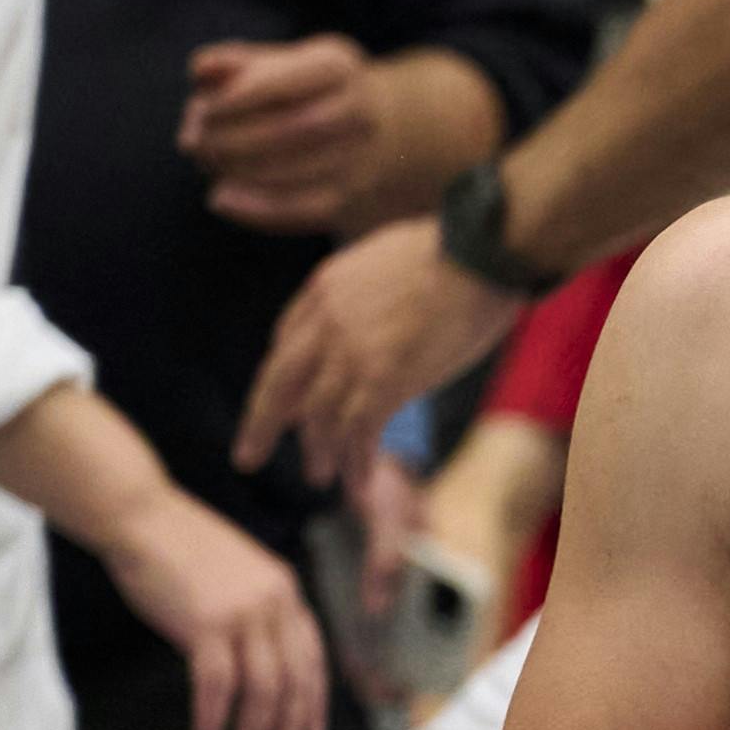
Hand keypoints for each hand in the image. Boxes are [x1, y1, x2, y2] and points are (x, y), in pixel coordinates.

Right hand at [101, 494, 336, 729]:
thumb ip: (254, 618)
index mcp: (286, 591)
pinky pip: (217, 687)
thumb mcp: (236, 579)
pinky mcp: (206, 623)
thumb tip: (257, 674)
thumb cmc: (179, 550)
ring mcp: (243, 612)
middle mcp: (274, 602)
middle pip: (292, 682)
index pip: (313, 658)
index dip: (313, 703)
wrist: (141, 517)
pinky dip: (214, 720)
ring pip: (262, 691)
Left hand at [183, 36, 401, 233]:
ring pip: (293, 171)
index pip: (280, 83)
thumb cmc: (303, 92)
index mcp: (337, 66)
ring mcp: (360, 158)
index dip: (234, 100)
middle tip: (195, 144)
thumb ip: (235, 63)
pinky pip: (299, 209)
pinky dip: (254, 208)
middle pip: (289, 128)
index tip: (200, 110)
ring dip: (237, 170)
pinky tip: (220, 199)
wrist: (371, 130)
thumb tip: (200, 69)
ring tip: (206, 165)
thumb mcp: (277, 64)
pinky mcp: (350, 198)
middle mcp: (359, 111)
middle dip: (232, 138)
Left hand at [243, 224, 520, 484]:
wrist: (482, 250)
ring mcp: (352, 352)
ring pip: (318, 415)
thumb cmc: (457, 249)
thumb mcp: (388, 255)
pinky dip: (356, 461)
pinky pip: (358, 432)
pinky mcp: (384, 379)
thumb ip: (368, 289)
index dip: (285, 378)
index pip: (287, 339)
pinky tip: (359, 481)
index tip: (284, 404)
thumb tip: (379, 317)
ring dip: (319, 451)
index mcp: (326, 286)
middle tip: (248, 456)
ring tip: (321, 477)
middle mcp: (327, 321)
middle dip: (261, 424)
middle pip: (279, 382)